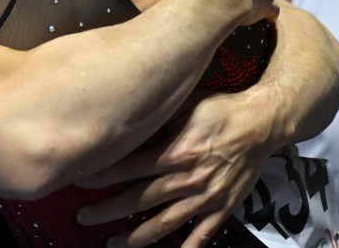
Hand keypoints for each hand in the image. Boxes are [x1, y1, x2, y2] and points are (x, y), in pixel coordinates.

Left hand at [76, 90, 273, 247]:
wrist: (261, 123)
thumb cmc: (219, 109)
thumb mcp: (182, 104)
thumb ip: (155, 119)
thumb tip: (122, 122)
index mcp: (174, 152)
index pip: (127, 168)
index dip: (100, 176)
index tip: (78, 180)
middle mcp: (187, 179)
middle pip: (138, 200)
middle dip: (107, 211)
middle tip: (83, 217)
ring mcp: (205, 198)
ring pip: (163, 224)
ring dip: (135, 237)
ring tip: (113, 243)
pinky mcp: (222, 208)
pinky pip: (200, 236)